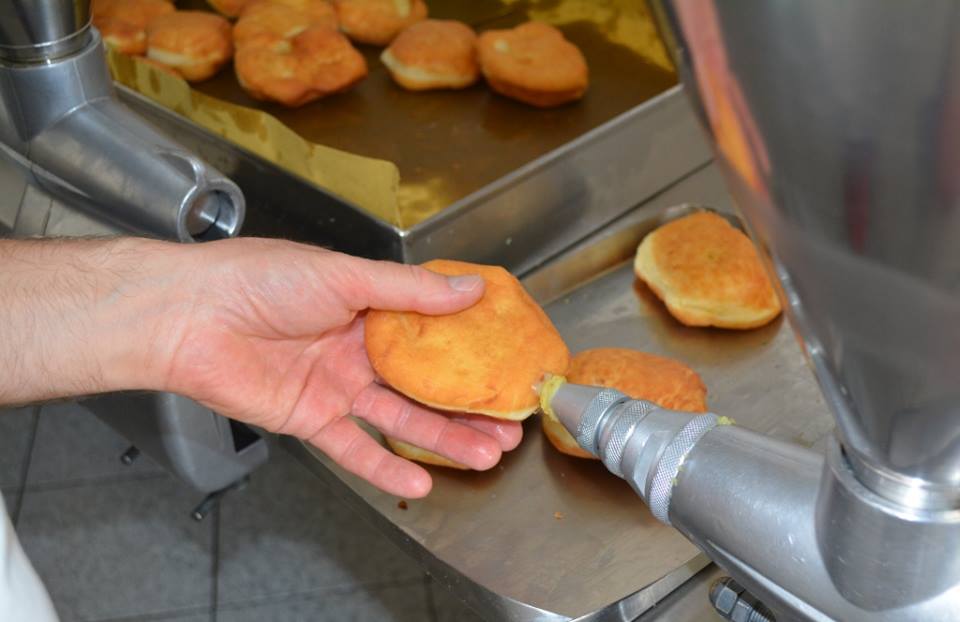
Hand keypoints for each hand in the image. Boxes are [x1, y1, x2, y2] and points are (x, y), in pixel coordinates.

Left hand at [150, 239, 522, 497]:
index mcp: (370, 306)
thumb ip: (409, 290)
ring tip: (489, 454)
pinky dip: (385, 469)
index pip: (434, 333)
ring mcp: (337, 387)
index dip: (472, 351)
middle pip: (425, 383)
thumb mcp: (345, 274)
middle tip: (512, 424)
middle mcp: (358, 349)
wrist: (188, 316)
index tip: (510, 366)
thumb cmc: (261, 279)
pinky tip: (421, 485)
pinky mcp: (311, 419)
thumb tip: (471, 290)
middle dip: (470, 406)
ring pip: (401, 418)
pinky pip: (354, 449)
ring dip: (444, 439)